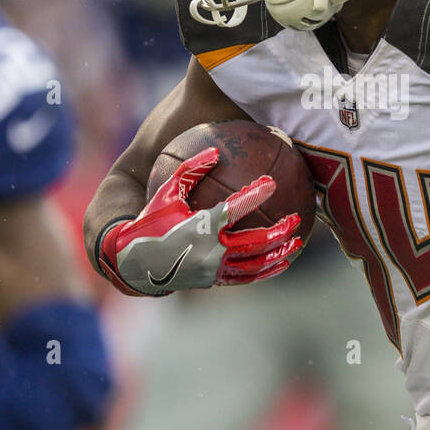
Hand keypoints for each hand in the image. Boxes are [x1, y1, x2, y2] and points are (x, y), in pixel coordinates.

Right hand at [96, 146, 301, 296]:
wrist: (134, 261)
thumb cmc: (151, 220)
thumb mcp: (166, 191)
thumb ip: (191, 169)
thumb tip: (216, 150)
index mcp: (200, 226)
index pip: (234, 209)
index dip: (254, 195)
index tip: (271, 182)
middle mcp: (211, 250)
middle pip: (255, 242)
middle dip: (279, 231)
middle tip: (296, 219)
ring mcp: (214, 268)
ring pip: (255, 265)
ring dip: (278, 254)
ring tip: (296, 243)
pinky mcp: (214, 280)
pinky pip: (246, 277)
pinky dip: (265, 271)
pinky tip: (279, 262)